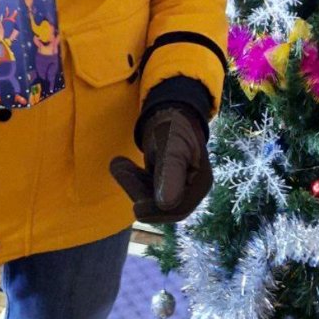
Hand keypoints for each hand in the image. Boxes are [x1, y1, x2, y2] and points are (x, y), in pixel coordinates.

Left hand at [110, 106, 211, 222]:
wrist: (171, 110)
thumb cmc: (173, 124)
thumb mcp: (171, 145)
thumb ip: (169, 172)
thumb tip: (166, 205)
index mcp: (200, 182)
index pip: (177, 208)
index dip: (154, 208)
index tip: (134, 205)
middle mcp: (192, 189)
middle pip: (162, 207)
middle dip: (138, 190)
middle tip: (118, 166)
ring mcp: (179, 188)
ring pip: (150, 201)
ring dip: (132, 184)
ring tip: (118, 163)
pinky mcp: (165, 185)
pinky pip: (146, 192)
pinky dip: (133, 181)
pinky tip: (121, 165)